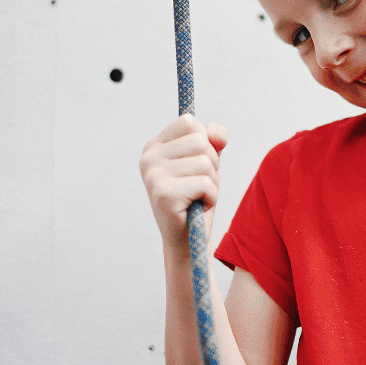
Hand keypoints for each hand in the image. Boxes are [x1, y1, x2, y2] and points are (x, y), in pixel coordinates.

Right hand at [139, 114, 227, 249]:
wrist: (187, 241)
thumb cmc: (196, 199)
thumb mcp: (206, 163)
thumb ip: (213, 140)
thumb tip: (217, 134)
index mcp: (153, 146)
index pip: (189, 122)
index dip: (205, 142)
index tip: (195, 165)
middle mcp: (148, 158)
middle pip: (200, 140)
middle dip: (211, 165)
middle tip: (199, 186)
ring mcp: (153, 176)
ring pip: (205, 162)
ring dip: (212, 182)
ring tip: (198, 197)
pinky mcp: (163, 195)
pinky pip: (205, 183)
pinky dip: (210, 197)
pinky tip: (197, 207)